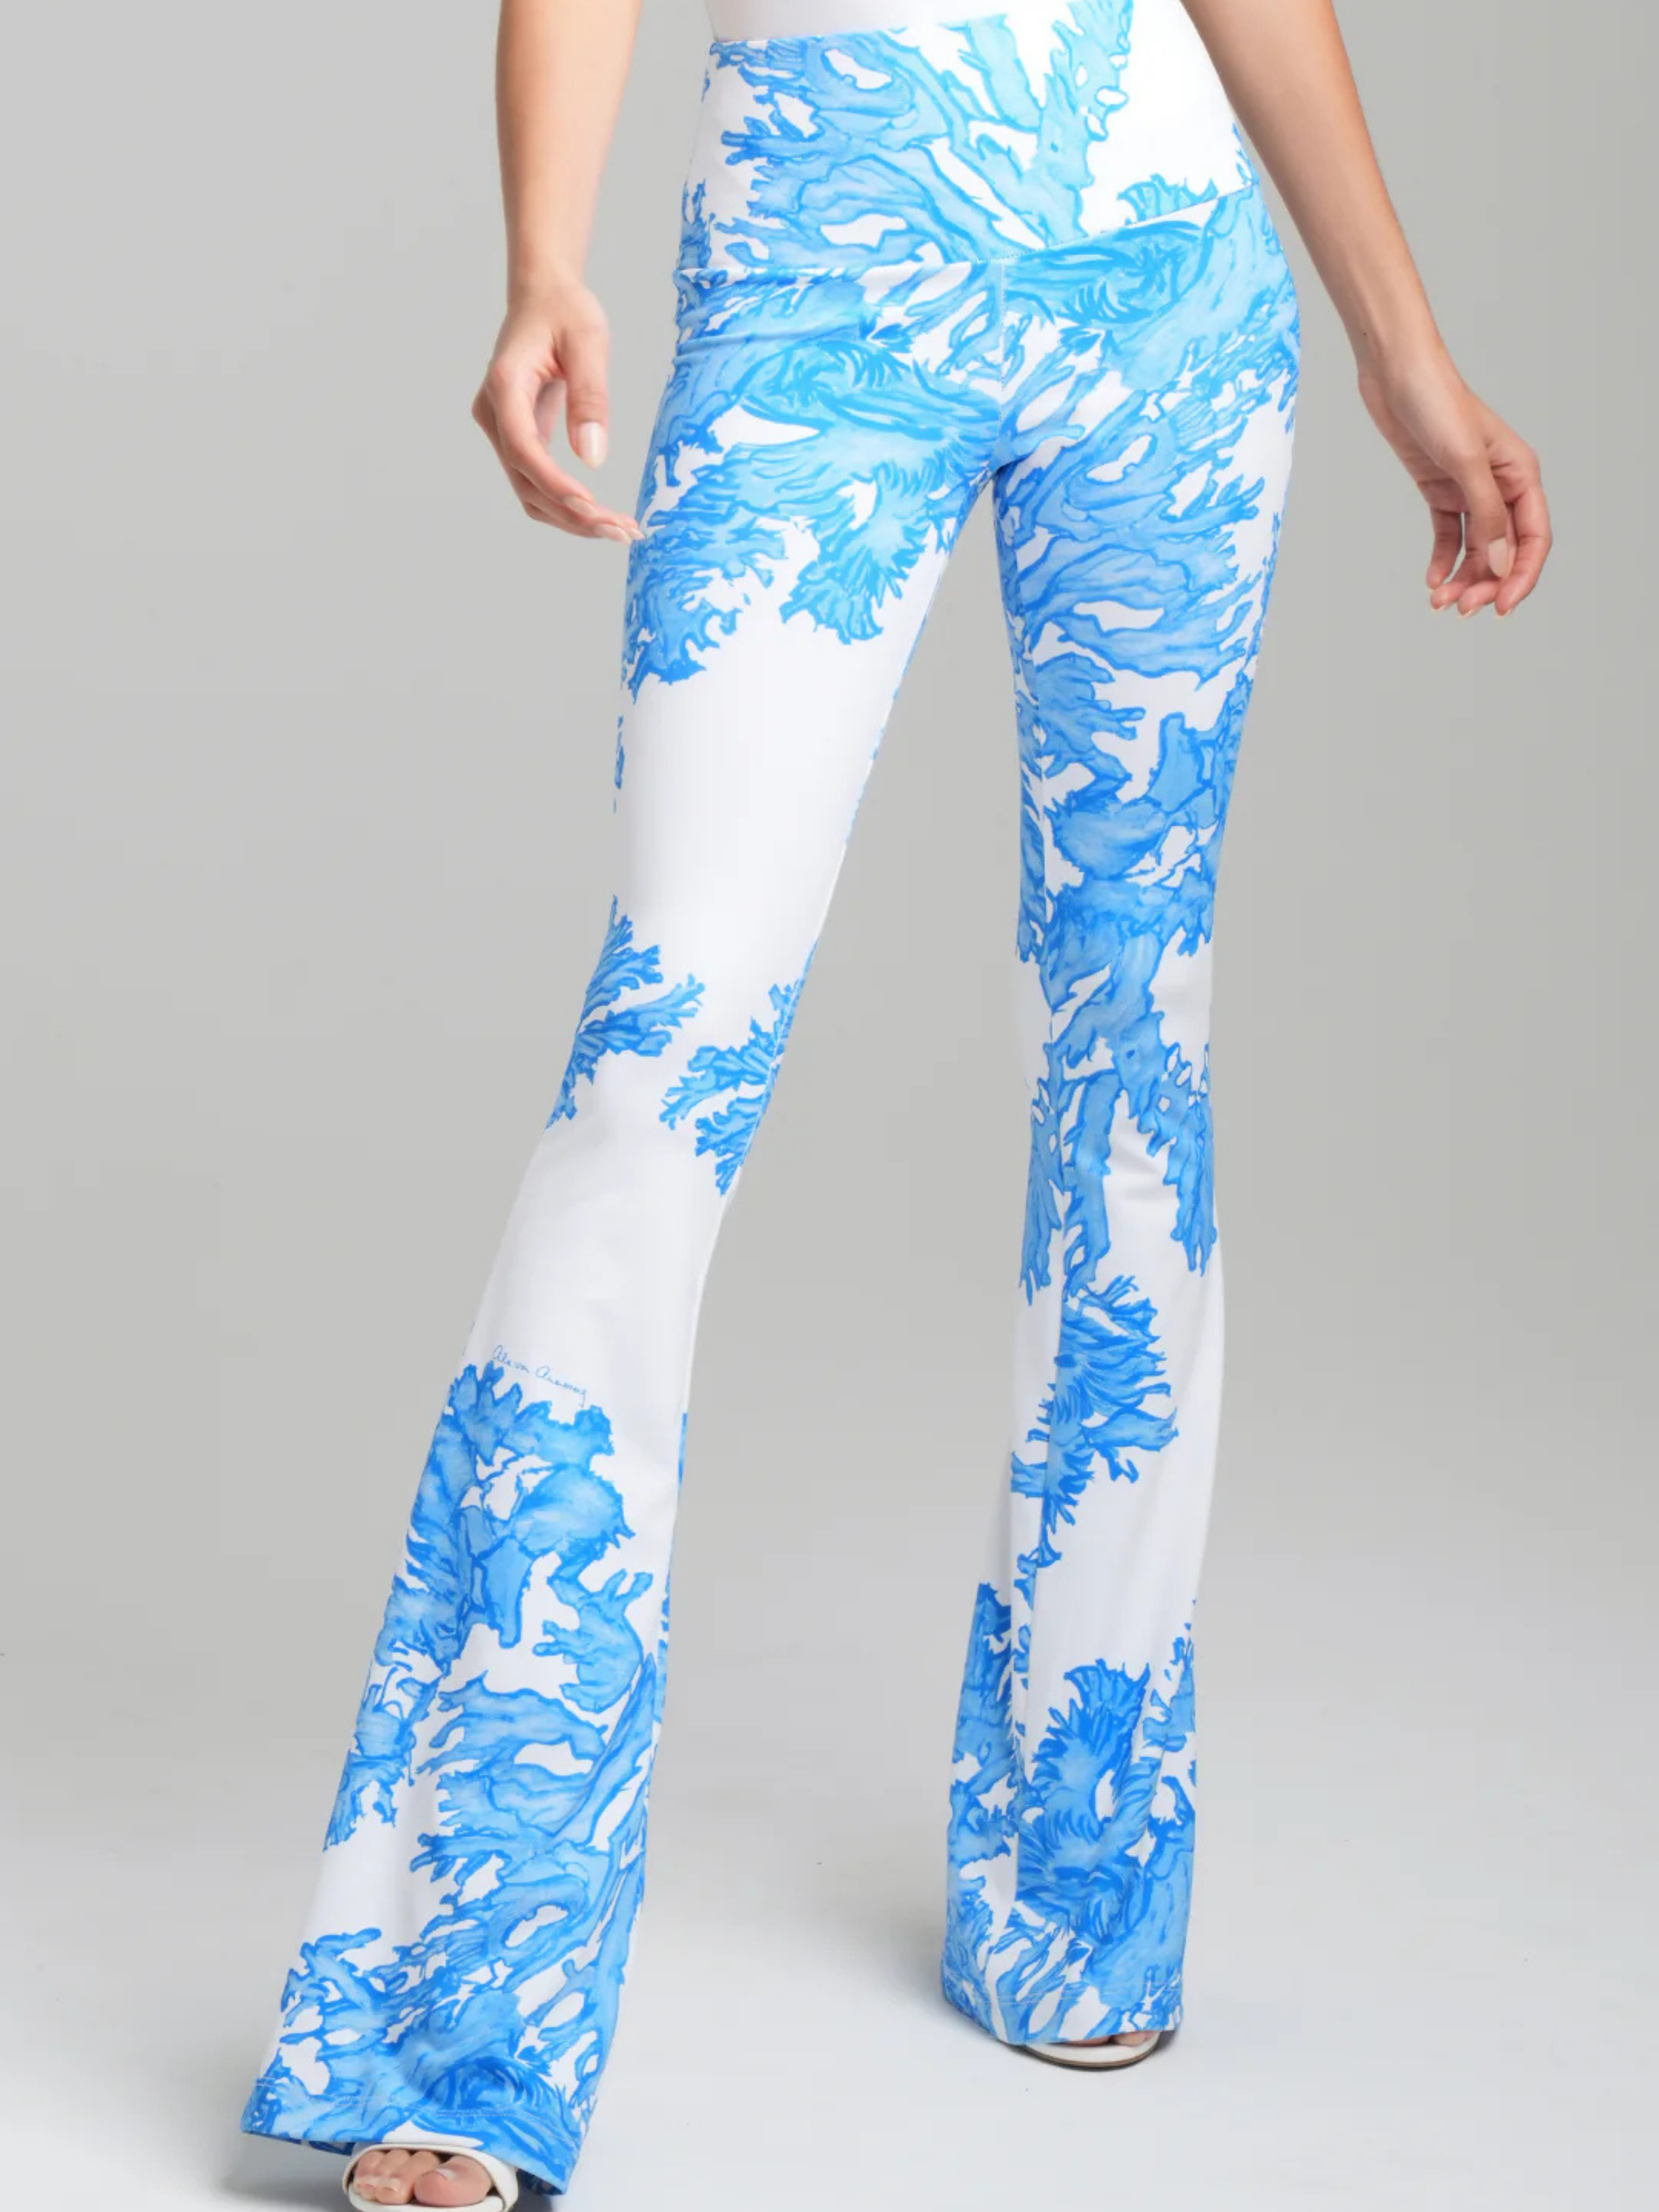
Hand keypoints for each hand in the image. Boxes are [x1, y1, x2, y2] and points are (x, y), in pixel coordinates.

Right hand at [471, 279, 643, 542]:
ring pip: (530, 492)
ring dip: (572, 518)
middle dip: (573, 513)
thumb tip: (592, 458)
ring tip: (620, 530)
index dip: (554, 483)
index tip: (591, 506)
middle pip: (526, 482)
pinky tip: (602, 515)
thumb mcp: (587, 341)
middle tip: (624, 531)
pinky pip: (536, 483)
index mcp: (504, 386)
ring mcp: (501, 430)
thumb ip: (590, 396)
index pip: (522, 448)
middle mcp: (493, 414)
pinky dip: (567, 504)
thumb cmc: (565, 310)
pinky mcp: (516, 439)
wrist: (543, 296)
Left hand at [1356, 344, 1549, 616]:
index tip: (1501, 607)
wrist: (1396, 375)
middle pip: (1504, 548)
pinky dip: (1443, 559)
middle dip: (1487, 583)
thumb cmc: (1436, 404)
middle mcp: (1500, 484)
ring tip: (1441, 602)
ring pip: (1476, 546)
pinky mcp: (1439, 488)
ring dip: (1463, 577)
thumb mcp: (1464, 462)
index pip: (1533, 537)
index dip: (1521, 576)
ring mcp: (1469, 488)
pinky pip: (1448, 534)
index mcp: (1520, 474)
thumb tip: (1501, 562)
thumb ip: (1485, 514)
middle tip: (1462, 610)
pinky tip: (1433, 580)